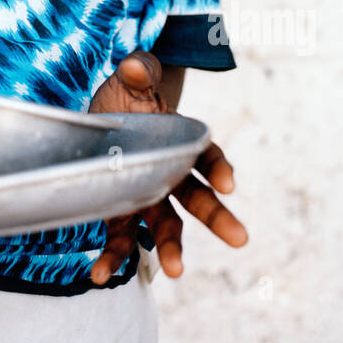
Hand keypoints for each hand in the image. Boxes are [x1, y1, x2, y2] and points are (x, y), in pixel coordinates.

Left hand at [86, 51, 247, 282]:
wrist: (104, 114)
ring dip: (172, 247)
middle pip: (198, 199)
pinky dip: (114, 257)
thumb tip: (134, 67)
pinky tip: (101, 274)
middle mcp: (171, 175)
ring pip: (166, 225)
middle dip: (218, 217)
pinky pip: (120, 237)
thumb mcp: (133, 79)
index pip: (208, 157)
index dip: (220, 169)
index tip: (228, 184)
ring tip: (177, 270)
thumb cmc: (127, 96)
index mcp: (183, 143)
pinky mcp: (120, 210)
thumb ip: (140, 71)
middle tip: (241, 238)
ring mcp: (147, 196)